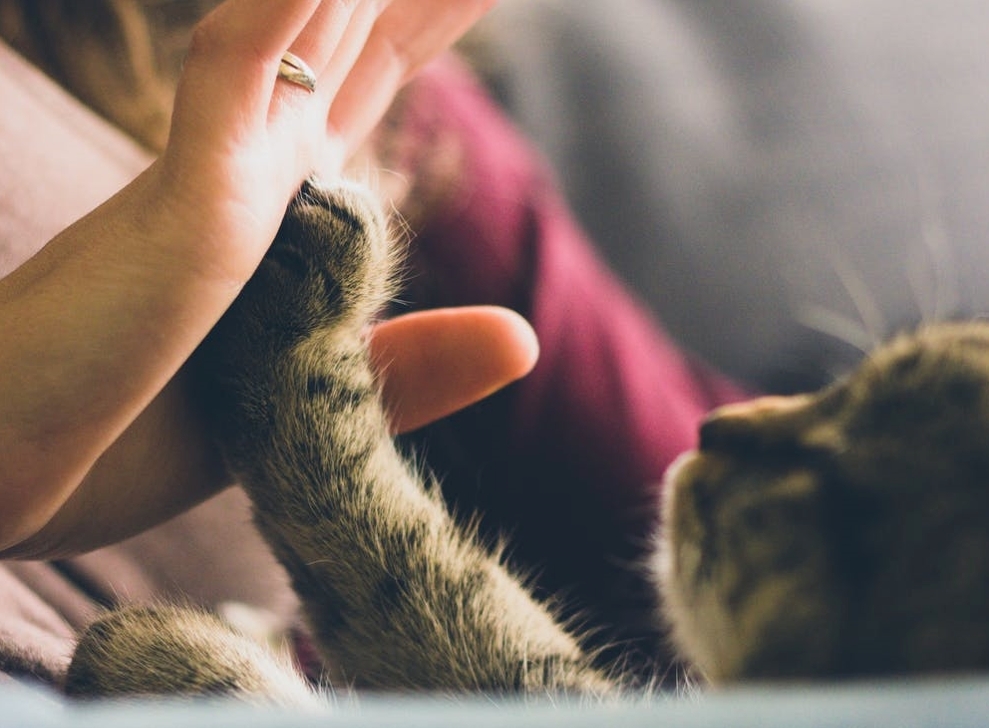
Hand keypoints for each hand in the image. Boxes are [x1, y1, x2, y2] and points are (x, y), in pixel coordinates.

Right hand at [0, 0, 497, 554]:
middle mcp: (258, 163)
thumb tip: (524, 338)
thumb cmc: (130, 438)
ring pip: (309, 18)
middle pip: (360, 24)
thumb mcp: (311, 405)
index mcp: (287, 200)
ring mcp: (221, 173)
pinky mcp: (185, 206)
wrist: (7, 477)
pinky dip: (286, 8)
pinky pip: (240, 74)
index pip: (375, 69)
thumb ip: (414, 366)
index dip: (432, 11)